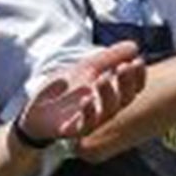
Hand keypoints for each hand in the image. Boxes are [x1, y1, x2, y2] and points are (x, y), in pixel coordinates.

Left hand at [16, 41, 146, 144]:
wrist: (38, 109)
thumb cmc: (66, 90)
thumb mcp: (87, 68)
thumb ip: (108, 57)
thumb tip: (134, 45)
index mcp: (112, 94)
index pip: (133, 87)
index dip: (138, 75)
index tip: (138, 60)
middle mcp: (106, 108)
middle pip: (124, 99)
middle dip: (126, 83)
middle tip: (124, 66)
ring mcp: (91, 120)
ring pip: (108, 111)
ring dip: (108, 95)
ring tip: (102, 79)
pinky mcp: (74, 129)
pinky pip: (85, 124)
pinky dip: (87, 112)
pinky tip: (86, 99)